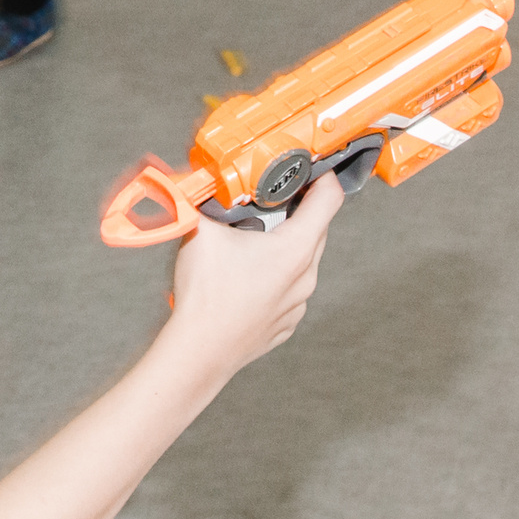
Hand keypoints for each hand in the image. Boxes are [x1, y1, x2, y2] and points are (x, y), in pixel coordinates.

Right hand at [161, 172, 343, 375]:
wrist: (199, 351)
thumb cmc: (205, 297)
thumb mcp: (200, 231)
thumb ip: (200, 198)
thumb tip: (189, 180)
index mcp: (295, 248)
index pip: (329, 199)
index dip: (323, 176)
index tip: (312, 167)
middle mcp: (305, 276)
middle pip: (316, 229)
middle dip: (296, 209)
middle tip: (268, 199)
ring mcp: (298, 303)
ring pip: (302, 261)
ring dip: (284, 246)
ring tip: (252, 241)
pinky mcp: (285, 324)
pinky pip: (289, 290)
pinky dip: (275, 277)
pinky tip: (246, 278)